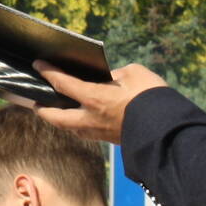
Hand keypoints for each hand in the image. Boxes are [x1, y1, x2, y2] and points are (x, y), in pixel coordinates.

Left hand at [34, 60, 168, 141]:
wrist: (169, 130)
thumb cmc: (152, 97)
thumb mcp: (134, 74)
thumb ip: (117, 75)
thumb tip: (110, 80)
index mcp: (94, 99)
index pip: (63, 84)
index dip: (49, 72)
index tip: (38, 64)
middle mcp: (91, 119)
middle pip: (57, 118)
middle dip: (43, 111)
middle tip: (37, 103)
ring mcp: (100, 133)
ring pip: (72, 129)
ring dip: (62, 121)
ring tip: (57, 112)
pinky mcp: (112, 141)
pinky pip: (88, 133)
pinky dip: (79, 125)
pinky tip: (83, 120)